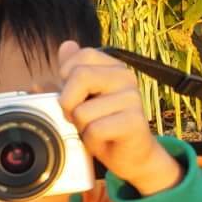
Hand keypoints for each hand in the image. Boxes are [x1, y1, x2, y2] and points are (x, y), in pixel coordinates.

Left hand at [56, 42, 180, 196]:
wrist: (131, 156)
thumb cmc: (104, 125)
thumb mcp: (82, 97)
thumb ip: (71, 73)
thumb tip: (66, 46)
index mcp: (113, 67)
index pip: (81, 55)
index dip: (66, 77)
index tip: (74, 95)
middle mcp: (126, 78)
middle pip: (80, 76)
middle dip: (68, 103)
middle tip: (78, 117)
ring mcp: (133, 99)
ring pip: (82, 110)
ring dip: (81, 127)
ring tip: (96, 130)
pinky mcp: (135, 121)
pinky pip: (95, 129)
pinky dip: (92, 141)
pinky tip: (104, 141)